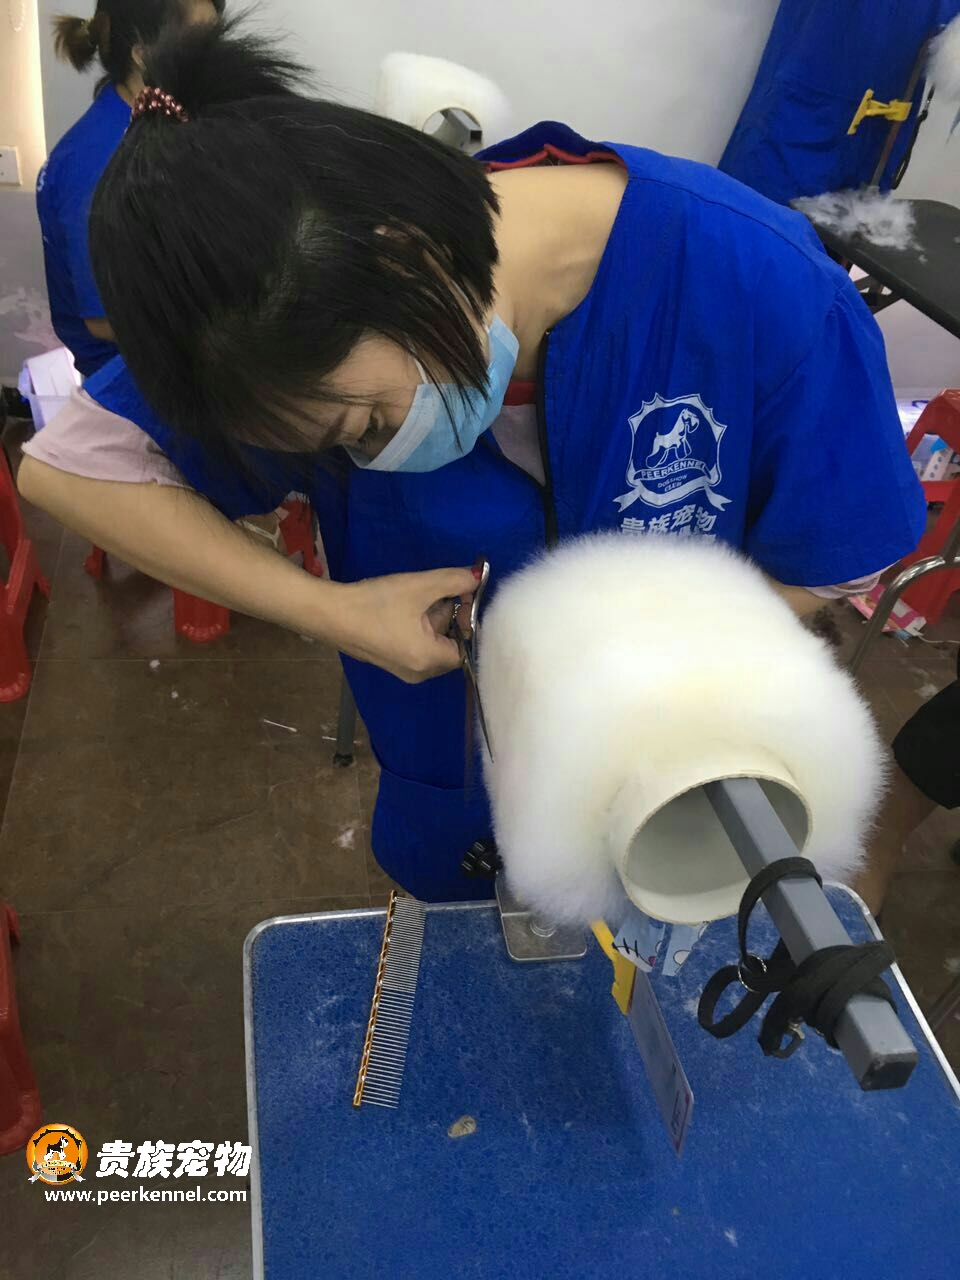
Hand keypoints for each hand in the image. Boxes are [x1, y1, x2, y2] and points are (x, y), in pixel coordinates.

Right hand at [329, 567, 479, 682]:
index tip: (459, 598)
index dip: (468, 621)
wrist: (328, 614)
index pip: (468, 647)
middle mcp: (419, 673)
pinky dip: (418, 627)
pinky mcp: (389, 662)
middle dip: (450, 619)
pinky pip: (416, 646)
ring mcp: (402, 670)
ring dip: (433, 620)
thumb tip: (480, 575)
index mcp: (429, 661)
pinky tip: (404, 608)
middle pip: (451, 647)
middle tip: (438, 594)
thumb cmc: (376, 603)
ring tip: (418, 598)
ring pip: (432, 644)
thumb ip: (455, 581)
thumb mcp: (421, 586)